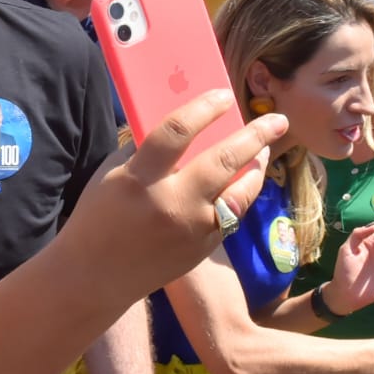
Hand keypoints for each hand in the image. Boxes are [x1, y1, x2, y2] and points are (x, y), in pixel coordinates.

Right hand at [65, 93, 286, 302]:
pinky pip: (231, 215)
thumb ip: (144, 151)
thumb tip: (182, 128)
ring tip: (264, 151)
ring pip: (240, 192)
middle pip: (223, 160)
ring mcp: (192, 230)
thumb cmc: (98, 218)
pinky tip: (243, 181)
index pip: (178, 131)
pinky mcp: (203, 249)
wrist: (96, 276)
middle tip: (277, 119)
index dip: (205, 108)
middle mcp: (172, 203)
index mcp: (140, 178)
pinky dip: (240, 195)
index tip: (224, 96)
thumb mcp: (111, 175)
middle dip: (256, 136)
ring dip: (257, 168)